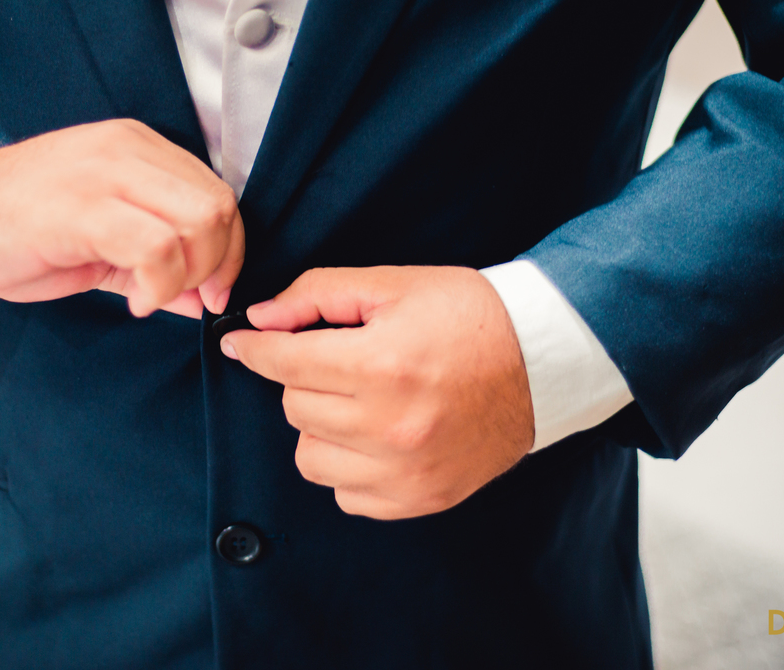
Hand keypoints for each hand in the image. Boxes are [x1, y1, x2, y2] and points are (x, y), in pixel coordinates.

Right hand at [0, 119, 243, 317]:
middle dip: (218, 265)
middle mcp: (126, 149)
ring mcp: (102, 173)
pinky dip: (159, 285)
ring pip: (196, 221)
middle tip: (188, 299)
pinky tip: (134, 302)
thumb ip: (156, 262)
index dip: (230, 250)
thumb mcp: (99, 242)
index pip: (217, 193)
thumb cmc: (14, 230)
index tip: (213, 292)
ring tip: (150, 299)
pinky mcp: (79, 207)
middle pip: (217, 206)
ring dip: (189, 276)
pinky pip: (154, 246)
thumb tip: (203, 298)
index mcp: (136, 147)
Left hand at [221, 266, 533, 519]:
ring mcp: (406, 471)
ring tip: (357, 401)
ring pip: (311, 457)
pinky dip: (349, 466)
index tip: (241, 344)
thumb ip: (317, 295)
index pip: (284, 363)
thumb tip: (261, 319)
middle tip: (338, 360)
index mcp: (382, 365)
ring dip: (322, 427)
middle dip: (303, 378)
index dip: (255, 349)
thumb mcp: (393, 284)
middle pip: (294, 408)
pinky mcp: (420, 499)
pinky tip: (376, 437)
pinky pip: (347, 495)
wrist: (542, 362)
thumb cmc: (469, 316)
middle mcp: (390, 426)